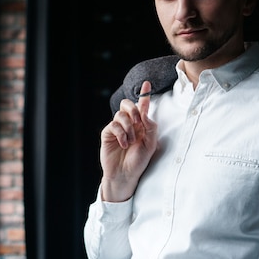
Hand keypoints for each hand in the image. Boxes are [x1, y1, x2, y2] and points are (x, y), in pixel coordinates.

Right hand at [99, 81, 157, 201]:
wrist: (125, 175)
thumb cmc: (138, 161)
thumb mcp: (150, 145)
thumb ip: (150, 127)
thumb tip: (145, 113)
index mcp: (141, 125)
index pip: (142, 106)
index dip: (144, 94)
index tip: (147, 83)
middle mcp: (128, 124)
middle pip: (128, 105)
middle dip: (133, 109)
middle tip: (137, 121)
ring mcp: (117, 128)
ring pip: (120, 114)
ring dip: (128, 127)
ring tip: (130, 141)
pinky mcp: (107, 133)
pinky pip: (113, 125)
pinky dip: (121, 134)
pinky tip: (124, 144)